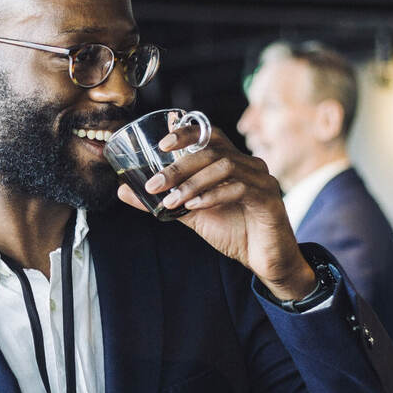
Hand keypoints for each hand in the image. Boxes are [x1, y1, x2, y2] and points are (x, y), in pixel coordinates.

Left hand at [116, 125, 314, 297]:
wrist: (266, 260)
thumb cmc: (233, 231)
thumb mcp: (191, 213)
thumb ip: (162, 200)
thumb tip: (123, 191)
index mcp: (231, 161)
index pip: (209, 134)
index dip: (186, 132)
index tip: (161, 144)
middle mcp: (248, 163)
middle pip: (211, 150)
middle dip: (178, 166)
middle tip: (154, 184)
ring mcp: (261, 178)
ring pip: (223, 166)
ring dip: (191, 183)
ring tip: (170, 200)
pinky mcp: (268, 198)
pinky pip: (238, 188)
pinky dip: (211, 195)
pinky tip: (193, 206)